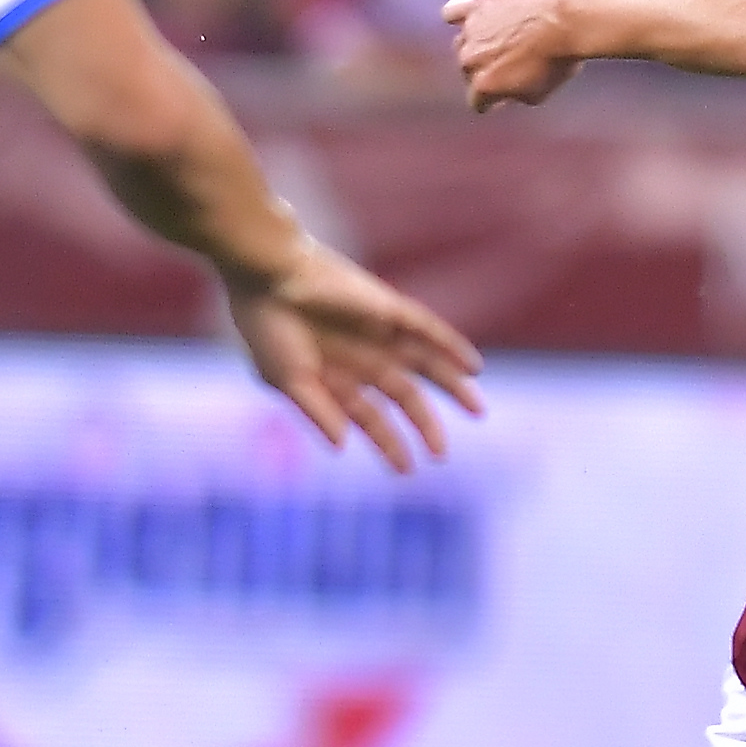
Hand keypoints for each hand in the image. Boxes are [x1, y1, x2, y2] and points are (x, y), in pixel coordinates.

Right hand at [227, 240, 484, 473]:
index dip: (388, 443)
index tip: (407, 470)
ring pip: (425, 363)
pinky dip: (452, 346)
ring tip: (478, 410)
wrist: (267, 276)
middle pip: (404, 395)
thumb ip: (317, 412)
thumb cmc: (267, 327)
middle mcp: (361, 357)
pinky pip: (428, 329)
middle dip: (424, 424)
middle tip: (441, 454)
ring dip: (453, 386)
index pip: (369, 416)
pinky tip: (473, 368)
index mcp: (334, 378)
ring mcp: (378, 333)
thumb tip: (343, 446)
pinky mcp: (389, 309)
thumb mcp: (287, 379)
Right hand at [446, 0, 588, 112]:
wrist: (569, 20)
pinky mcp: (475, 4)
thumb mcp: (540, 91)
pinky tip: (473, 18)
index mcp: (485, 86)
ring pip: (462, 44)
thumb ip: (514, 96)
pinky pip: (452, 12)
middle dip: (485, 72)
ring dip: (476, 45)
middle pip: (469, 71)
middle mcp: (471, 59)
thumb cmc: (560, 59)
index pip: (478, 101)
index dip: (491, 101)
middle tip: (509, 64)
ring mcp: (470, 30)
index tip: (501, 98)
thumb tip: (504, 94)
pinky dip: (459, 16)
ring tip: (499, 40)